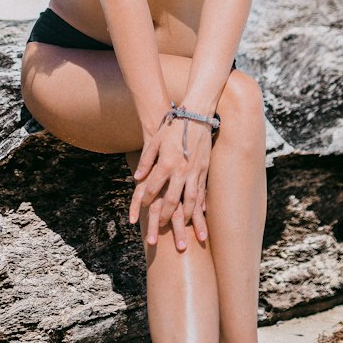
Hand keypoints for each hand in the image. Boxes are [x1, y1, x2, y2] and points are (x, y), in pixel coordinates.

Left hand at [129, 116, 212, 250]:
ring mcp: (194, 172)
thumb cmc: (173, 127)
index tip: (142, 206)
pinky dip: (199, 205)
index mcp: (166, 163)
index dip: (145, 199)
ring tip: (181, 225)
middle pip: (171, 200)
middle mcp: (180, 171)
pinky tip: (198, 213)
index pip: (153, 187)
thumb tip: (137, 178)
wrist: (196, 116)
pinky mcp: (204, 170)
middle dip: (164, 215)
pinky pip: (202, 192)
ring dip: (184, 215)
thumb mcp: (155, 141)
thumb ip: (146, 161)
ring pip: (190, 200)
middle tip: (159, 225)